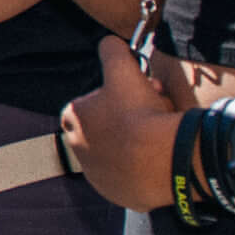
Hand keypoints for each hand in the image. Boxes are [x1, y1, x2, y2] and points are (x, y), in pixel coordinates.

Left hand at [59, 37, 183, 212]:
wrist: (161, 159)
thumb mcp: (123, 68)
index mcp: (73, 117)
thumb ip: (112, 49)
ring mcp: (96, 174)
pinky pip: (131, 175)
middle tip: (157, 110)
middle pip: (109, 124)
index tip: (143, 91)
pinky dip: (144, 166)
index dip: (122, 91)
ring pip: (121, 149)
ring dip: (138, 141)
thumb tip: (110, 42)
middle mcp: (77, 148)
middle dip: (131, 115)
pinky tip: (160, 157)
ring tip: (160, 135)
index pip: (95, 99)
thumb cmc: (138, 112)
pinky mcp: (115, 193)